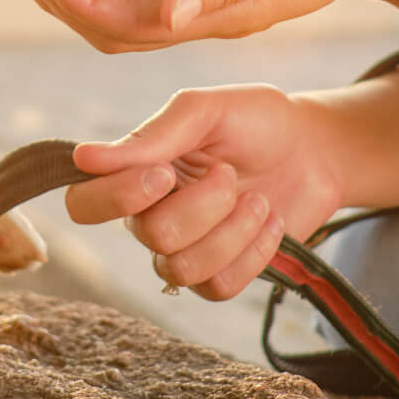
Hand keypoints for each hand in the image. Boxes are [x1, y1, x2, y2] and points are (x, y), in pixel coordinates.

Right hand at [63, 85, 349, 300]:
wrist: (315, 149)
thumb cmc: (256, 120)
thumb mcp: (206, 111)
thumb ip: (151, 136)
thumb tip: (83, 158)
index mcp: (135, 172)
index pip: (84, 204)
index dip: (118, 197)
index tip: (165, 173)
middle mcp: (149, 215)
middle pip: (149, 236)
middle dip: (202, 205)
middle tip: (229, 173)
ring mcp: (185, 249)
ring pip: (182, 269)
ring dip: (232, 230)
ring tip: (258, 199)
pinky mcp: (221, 274)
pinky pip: (218, 287)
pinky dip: (254, 252)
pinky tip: (271, 221)